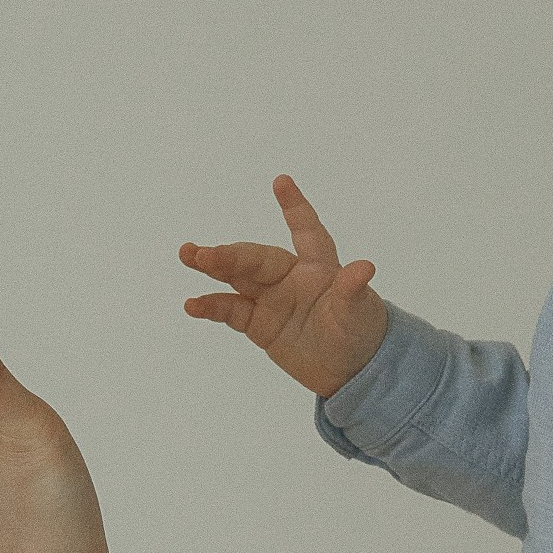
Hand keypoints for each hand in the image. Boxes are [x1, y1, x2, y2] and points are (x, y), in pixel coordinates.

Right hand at [178, 173, 389, 397]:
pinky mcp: (259, 324)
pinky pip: (230, 310)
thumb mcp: (358, 311)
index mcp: (318, 267)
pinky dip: (211, 306)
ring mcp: (271, 299)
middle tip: (204, 255)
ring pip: (237, 277)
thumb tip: (365, 267)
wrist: (350, 371)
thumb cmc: (361, 332)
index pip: (305, 230)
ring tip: (188, 256)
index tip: (282, 182)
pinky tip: (192, 304)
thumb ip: (352, 290)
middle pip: (257, 259)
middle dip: (230, 255)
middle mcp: (290, 277)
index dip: (295, 207)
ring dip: (213, 266)